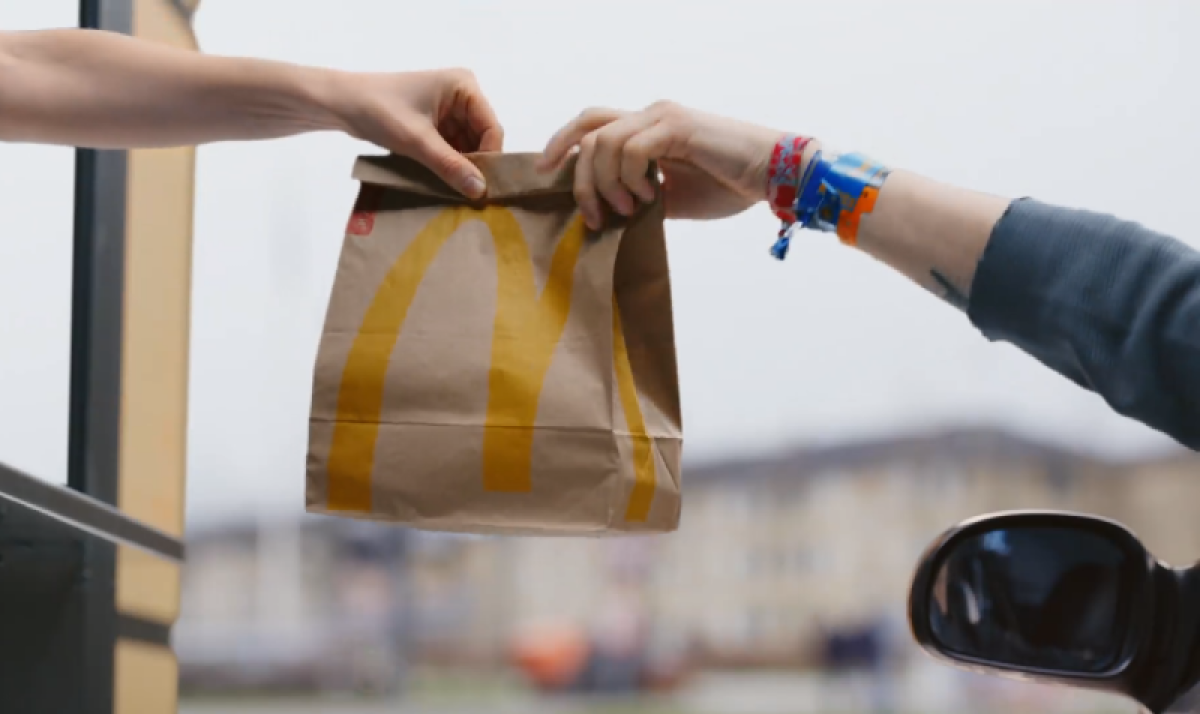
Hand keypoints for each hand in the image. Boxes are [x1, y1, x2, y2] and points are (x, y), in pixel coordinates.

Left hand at [331, 68, 503, 198]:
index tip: (481, 188)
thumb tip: (480, 190)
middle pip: (482, 138)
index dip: (489, 158)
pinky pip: (453, 147)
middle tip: (471, 196)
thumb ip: (450, 165)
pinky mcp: (437, 122)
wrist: (342, 104)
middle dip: (475, 165)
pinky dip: (449, 164)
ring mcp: (450, 109)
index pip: (491, 128)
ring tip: (456, 192)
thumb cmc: (379, 111)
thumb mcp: (417, 141)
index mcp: (464, 87)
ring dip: (461, 167)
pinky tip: (444, 181)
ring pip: (468, 146)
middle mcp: (462, 94)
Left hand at [537, 101, 783, 228]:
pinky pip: (632, 149)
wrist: (771, 175)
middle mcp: (649, 115)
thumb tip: (608, 217)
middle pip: (588, 128)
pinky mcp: (676, 127)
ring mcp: (662, 118)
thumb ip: (640, 198)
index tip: (543, 173)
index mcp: (646, 128)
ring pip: (604, 143)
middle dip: (573, 169)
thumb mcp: (672, 199)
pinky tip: (650, 197)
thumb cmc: (728, 186)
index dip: (561, 143)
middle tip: (588, 211)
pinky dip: (631, 178)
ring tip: (628, 209)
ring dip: (606, 183)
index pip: (591, 124)